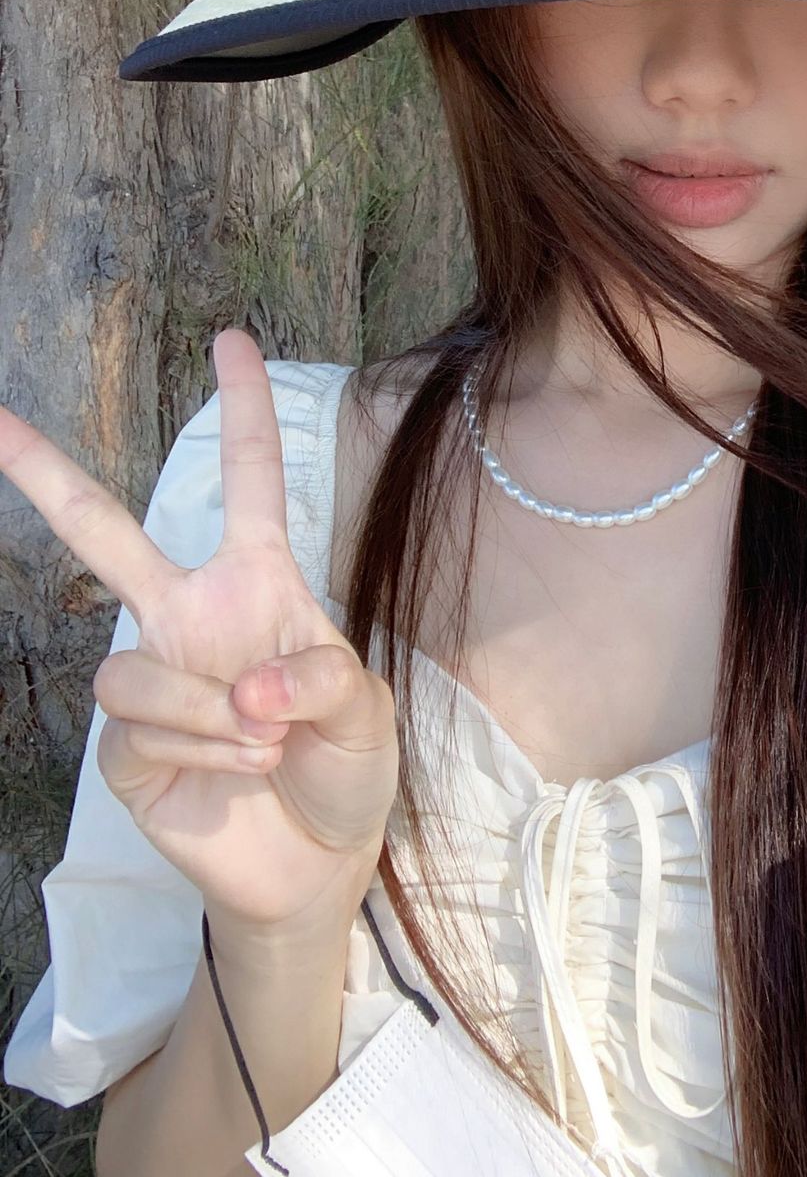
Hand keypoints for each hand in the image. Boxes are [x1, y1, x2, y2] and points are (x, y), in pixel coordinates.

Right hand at [0, 330, 398, 933]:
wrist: (317, 859)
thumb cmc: (345, 766)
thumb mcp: (368, 711)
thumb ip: (324, 679)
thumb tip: (249, 686)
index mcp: (257, 584)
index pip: (249, 482)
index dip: (243, 411)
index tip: (231, 339)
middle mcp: (191, 618)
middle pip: (107, 535)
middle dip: (47, 477)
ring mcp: (154, 680)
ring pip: (131, 668)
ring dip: (208, 711)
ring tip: (266, 744)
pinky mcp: (127, 749)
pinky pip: (142, 731)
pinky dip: (205, 752)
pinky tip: (242, 771)